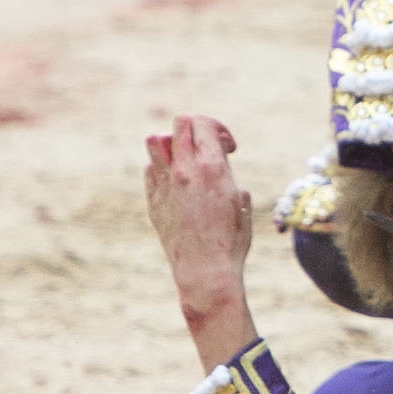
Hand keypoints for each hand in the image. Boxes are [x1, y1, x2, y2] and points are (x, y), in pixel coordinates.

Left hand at [145, 114, 256, 370]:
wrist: (205, 272)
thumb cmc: (232, 238)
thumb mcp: (241, 198)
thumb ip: (226, 171)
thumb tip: (216, 157)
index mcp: (211, 167)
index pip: (203, 122)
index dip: (218, 128)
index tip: (228, 147)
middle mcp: (184, 171)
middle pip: (179, 123)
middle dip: (196, 128)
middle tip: (208, 147)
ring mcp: (164, 185)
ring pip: (156, 141)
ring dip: (173, 144)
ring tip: (187, 160)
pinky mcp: (153, 201)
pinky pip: (150, 170)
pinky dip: (163, 168)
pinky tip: (179, 184)